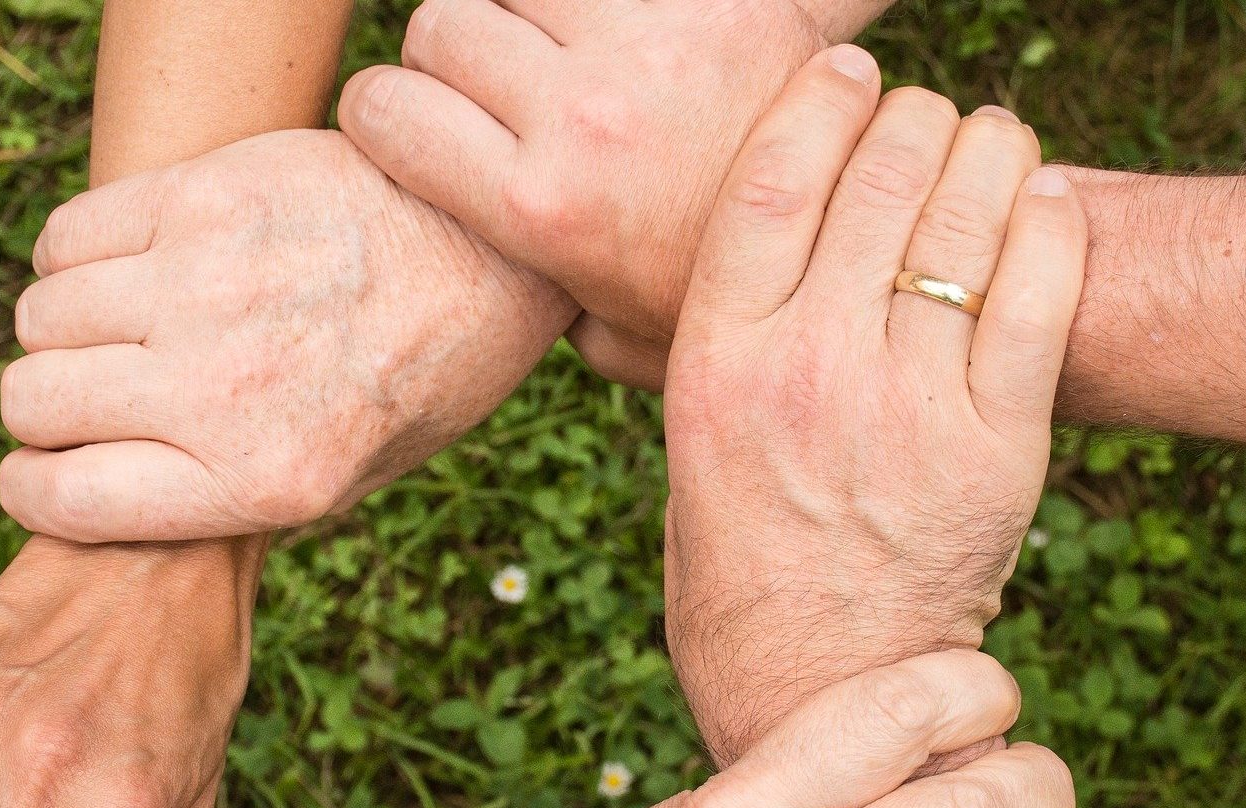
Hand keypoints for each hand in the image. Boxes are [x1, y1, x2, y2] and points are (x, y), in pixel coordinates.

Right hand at [0, 128, 575, 542]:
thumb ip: (227, 498)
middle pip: (32, 402)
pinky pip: (67, 235)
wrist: (493, 249)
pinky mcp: (204, 196)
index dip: (35, 489)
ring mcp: (207, 285)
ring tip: (121, 327)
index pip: (61, 500)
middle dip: (46, 410)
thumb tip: (103, 501)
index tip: (47, 472)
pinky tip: (129, 266)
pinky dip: (74, 257)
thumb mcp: (349, 480)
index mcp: (263, 481)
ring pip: (40, 316)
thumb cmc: (421, 374)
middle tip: (94, 395)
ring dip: (63, 330)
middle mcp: (224, 389)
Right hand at [338, 0, 851, 388]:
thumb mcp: (615, 335)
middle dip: (452, 56)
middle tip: (495, 91)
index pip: (382, 108)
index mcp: (537, 206)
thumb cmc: (726, 298)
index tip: (411, 124)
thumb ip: (533, 304)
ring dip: (521, 12)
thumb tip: (476, 296)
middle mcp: (579, 118)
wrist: (863, 236)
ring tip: (560, 56)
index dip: (384, 111)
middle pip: (440, 26)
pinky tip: (615, 34)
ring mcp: (643, 46)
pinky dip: (587, 1)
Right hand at [656, 53, 1086, 758]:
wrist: (818, 688)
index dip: (819, 99)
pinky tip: (1043, 199)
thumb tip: (708, 237)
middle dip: (913, 116)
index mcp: (716, 363)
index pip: (772, 178)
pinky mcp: (997, 448)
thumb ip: (695, 341)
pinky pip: (1042, 293)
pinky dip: (1050, 223)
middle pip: (879, 175)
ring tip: (991, 141)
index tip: (847, 69)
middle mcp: (808, 372)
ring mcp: (908, 408)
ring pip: (967, 216)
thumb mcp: (684, 442)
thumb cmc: (737, 561)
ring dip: (989, 149)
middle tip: (925, 116)